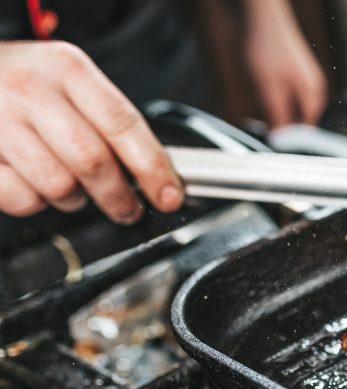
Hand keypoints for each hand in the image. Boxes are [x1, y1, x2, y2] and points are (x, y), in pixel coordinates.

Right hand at [0, 41, 182, 223]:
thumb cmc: (25, 83)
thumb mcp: (71, 81)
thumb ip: (111, 122)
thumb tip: (157, 172)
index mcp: (67, 68)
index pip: (123, 124)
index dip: (153, 168)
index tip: (170, 195)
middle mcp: (31, 90)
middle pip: (93, 161)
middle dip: (119, 196)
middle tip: (127, 208)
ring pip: (59, 185)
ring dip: (74, 199)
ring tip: (71, 185)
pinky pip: (22, 198)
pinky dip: (35, 202)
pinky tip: (33, 182)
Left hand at [243, 0, 327, 129]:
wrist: (261, 16)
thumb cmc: (266, 47)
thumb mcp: (268, 88)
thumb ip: (276, 115)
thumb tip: (279, 139)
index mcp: (313, 95)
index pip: (306, 131)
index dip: (289, 141)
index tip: (271, 145)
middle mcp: (314, 90)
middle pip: (300, 121)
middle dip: (282, 128)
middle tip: (262, 130)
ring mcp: (306, 81)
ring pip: (293, 109)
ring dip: (277, 115)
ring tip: (260, 115)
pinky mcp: (296, 75)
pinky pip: (289, 98)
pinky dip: (276, 103)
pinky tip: (263, 98)